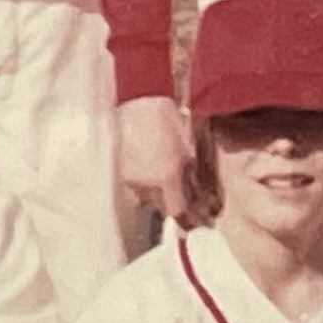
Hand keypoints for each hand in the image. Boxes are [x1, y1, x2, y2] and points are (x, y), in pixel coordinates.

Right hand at [113, 96, 193, 223]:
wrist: (140, 102)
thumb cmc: (167, 119)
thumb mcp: (189, 150)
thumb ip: (193, 179)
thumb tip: (203, 199)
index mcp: (166, 177)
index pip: (177, 212)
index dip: (188, 220)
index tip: (197, 221)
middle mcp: (146, 184)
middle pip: (162, 209)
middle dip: (174, 205)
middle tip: (186, 200)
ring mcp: (130, 179)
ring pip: (147, 201)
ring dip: (158, 197)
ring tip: (163, 180)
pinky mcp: (120, 173)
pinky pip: (134, 191)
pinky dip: (143, 188)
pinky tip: (149, 174)